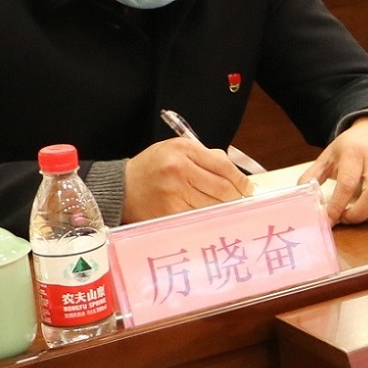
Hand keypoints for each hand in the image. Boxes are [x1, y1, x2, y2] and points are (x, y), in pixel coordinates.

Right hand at [126, 136, 251, 220]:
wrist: (120, 188)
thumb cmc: (151, 168)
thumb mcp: (176, 149)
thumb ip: (205, 156)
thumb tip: (234, 173)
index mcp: (183, 150)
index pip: (224, 167)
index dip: (240, 180)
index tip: (247, 188)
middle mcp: (179, 170)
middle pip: (223, 189)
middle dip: (236, 197)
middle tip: (240, 200)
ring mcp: (174, 193)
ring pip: (213, 206)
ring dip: (223, 209)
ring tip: (224, 208)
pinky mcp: (170, 213)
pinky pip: (198, 217)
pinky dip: (207, 218)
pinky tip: (208, 216)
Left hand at [307, 116, 367, 224]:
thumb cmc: (351, 146)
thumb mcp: (328, 155)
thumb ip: (313, 175)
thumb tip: (302, 195)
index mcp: (355, 152)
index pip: (348, 183)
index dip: (337, 205)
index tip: (328, 220)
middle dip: (358, 214)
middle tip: (345, 219)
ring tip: (359, 216)